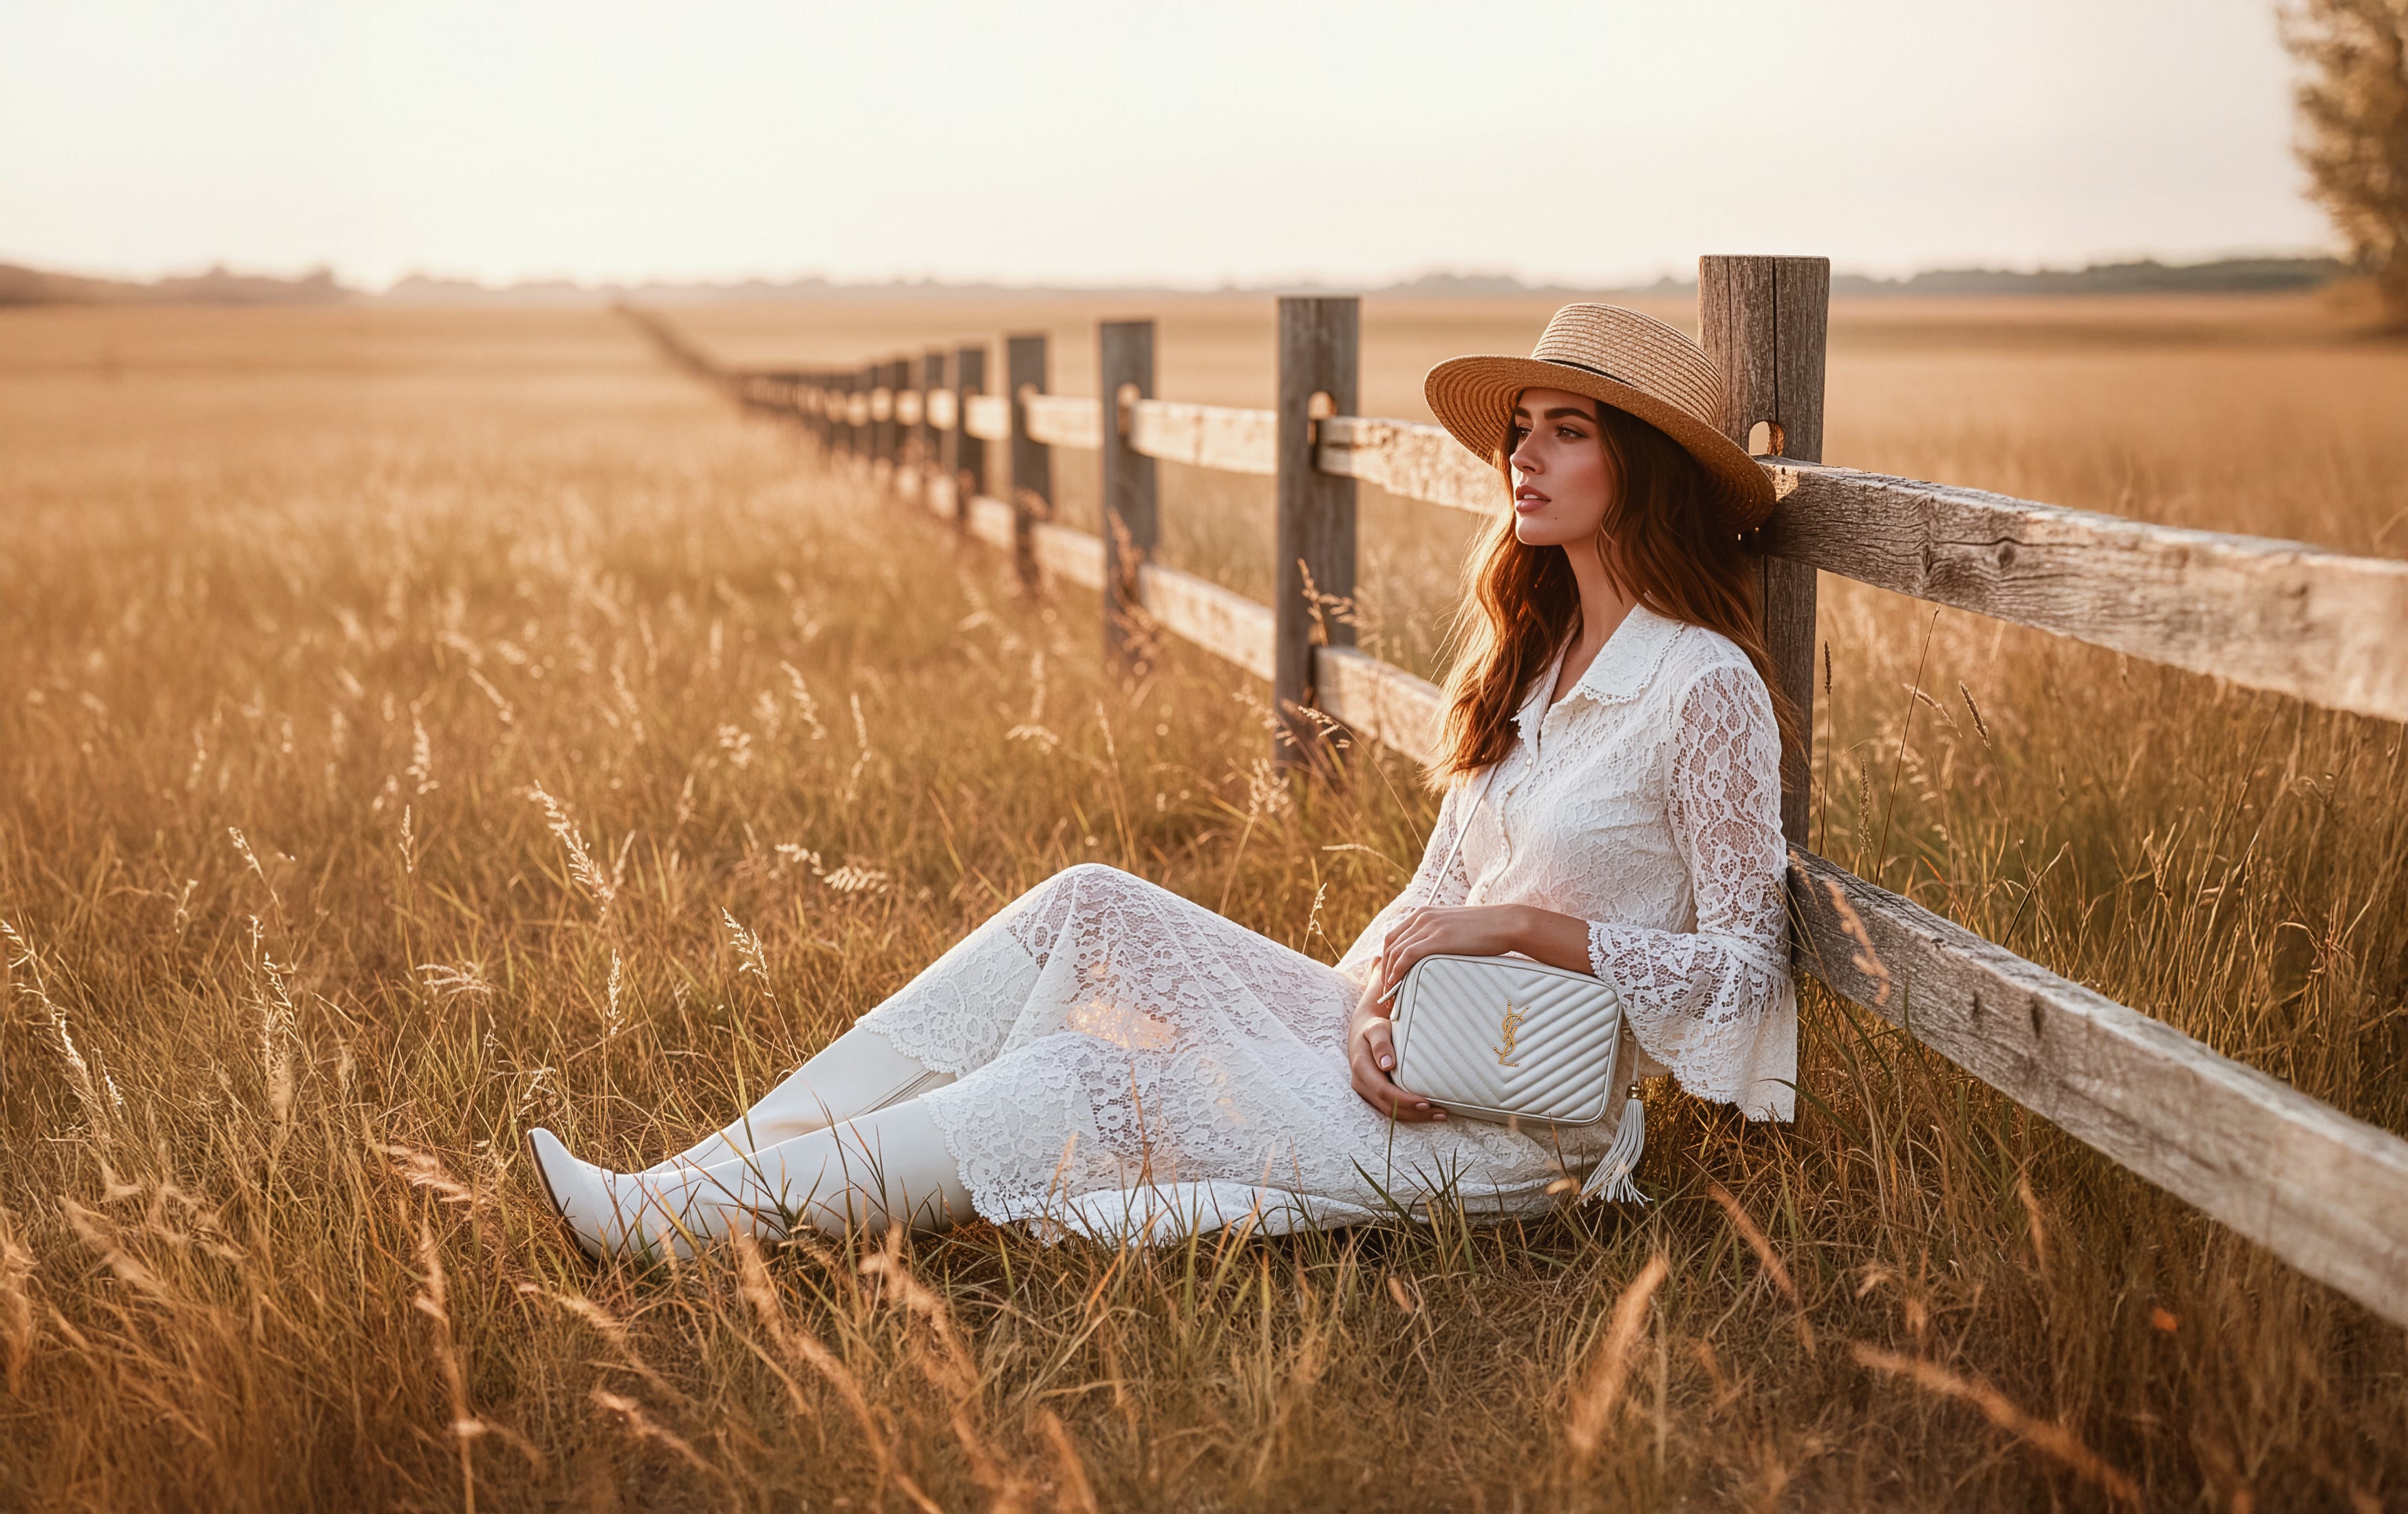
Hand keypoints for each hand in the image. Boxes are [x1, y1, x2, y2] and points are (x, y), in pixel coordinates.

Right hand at [1348, 978, 1444, 1123]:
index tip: (1424, 1103)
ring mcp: (1368, 1092)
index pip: (1383, 1091)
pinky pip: (1392, 1108)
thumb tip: (1387, 1064)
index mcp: (1362, 1068)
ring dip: (1414, 1116)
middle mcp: (1362, 1084)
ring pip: (1391, 1111)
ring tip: (1438, 1114)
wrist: (1362, 1033)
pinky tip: (1427, 1111)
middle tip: (1439, 1112)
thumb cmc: (1373, 1029)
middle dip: (1414, 1112)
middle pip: (1389, 1106)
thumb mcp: (1376, 1029)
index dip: (1404, 1100)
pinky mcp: (1375, 1095)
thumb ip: (1380, 1043)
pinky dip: (1410, 1112)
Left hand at [1368, 903, 1530, 1006]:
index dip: (1387, 958)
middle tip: (1387, 991)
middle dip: (1385, 969)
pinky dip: (1397, 971)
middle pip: (1390, 945)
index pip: (1394, 937)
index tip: (1388, 977)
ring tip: (1391, 995)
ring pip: (1395, 952)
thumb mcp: (1455, 929)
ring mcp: (1428, 926)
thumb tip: (1433, 956)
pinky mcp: (1437, 938)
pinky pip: (1407, 956)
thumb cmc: (1486, 930)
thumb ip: (1439, 937)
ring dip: (1388, 975)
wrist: (1507, 923)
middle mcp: (1422, 917)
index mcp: (1424, 914)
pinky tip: (1396, 985)